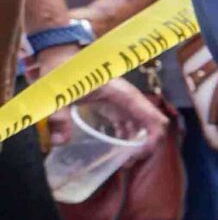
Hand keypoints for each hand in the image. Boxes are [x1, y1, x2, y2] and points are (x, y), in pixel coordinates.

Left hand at [25, 65, 156, 149]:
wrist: (61, 56)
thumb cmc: (65, 70)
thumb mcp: (61, 94)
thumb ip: (60, 117)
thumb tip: (59, 141)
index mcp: (125, 96)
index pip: (155, 121)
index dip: (151, 142)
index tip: (133, 156)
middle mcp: (131, 101)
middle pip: (153, 128)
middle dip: (144, 148)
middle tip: (125, 163)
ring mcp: (125, 104)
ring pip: (144, 128)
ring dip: (137, 146)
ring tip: (121, 161)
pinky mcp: (117, 107)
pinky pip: (131, 126)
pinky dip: (128, 140)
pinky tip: (115, 150)